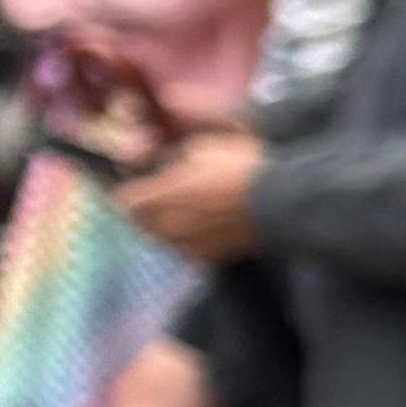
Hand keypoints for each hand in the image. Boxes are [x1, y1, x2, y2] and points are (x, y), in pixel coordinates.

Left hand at [115, 133, 267, 261]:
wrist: (281, 202)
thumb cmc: (240, 168)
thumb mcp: (202, 148)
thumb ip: (175, 160)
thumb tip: (166, 167)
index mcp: (162, 196)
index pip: (124, 201)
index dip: (130, 191)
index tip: (139, 183)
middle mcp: (169, 225)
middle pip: (141, 223)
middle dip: (145, 210)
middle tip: (161, 196)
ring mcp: (187, 245)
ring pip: (162, 238)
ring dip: (166, 226)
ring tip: (185, 211)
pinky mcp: (208, 258)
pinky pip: (186, 249)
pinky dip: (188, 239)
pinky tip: (204, 226)